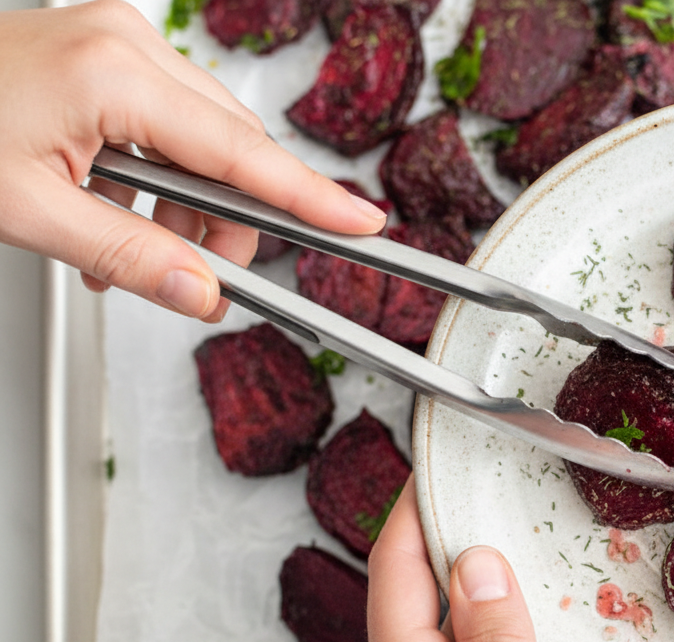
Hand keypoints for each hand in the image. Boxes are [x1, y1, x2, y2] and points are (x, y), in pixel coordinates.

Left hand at [0, 0, 385, 320]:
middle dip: (228, 220)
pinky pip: (165, 120)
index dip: (307, 197)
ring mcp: (115, 40)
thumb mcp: (27, 210)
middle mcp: (125, 42)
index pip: (240, 152)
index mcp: (113, 73)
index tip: (362, 223)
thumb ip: (126, 255)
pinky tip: (123, 214)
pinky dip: (158, 177)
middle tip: (208, 277)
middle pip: (229, 144)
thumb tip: (199, 291)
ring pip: (201, 136)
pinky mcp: (103, 50)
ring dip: (188, 204)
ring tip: (140, 253)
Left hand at [365, 477, 630, 641]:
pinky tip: (542, 628)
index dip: (415, 501)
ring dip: (484, 582)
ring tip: (527, 536)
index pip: (397, 565)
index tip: (441, 450)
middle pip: (418, 589)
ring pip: (451, 627)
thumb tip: (478, 562)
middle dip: (454, 531)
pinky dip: (504, 634)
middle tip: (498, 481)